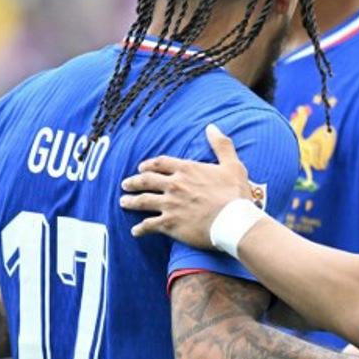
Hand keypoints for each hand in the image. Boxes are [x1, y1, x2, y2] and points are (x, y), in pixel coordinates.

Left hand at [121, 124, 253, 246]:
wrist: (234, 221)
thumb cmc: (235, 194)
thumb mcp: (232, 164)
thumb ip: (221, 145)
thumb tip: (212, 127)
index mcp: (187, 169)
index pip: (160, 163)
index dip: (149, 165)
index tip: (141, 168)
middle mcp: (174, 185)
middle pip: (146, 180)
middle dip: (133, 182)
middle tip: (125, 184)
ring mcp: (169, 205)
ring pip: (143, 201)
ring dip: (131, 202)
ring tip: (123, 202)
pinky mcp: (169, 224)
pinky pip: (149, 225)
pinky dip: (140, 228)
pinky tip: (135, 231)